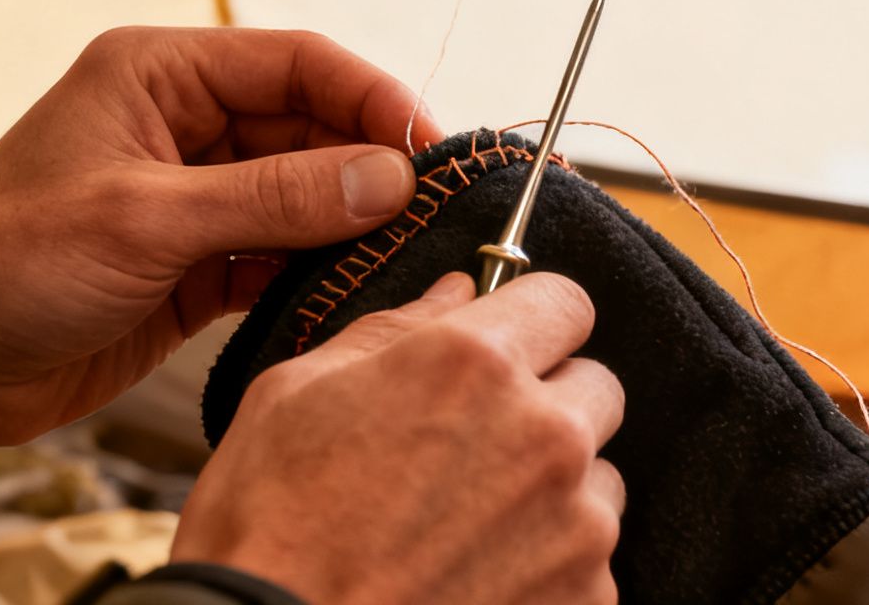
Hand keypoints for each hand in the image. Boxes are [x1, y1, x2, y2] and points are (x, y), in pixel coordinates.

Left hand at [0, 27, 443, 471]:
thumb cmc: (8, 266)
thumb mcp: (147, 220)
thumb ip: (274, 197)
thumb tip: (390, 176)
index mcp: (160, 74)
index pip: (296, 61)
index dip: (372, 96)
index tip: (432, 148)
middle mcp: (183, 123)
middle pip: (312, 126)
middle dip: (372, 165)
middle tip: (438, 213)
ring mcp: (193, 196)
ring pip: (305, 193)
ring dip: (352, 223)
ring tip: (411, 257)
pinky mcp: (195, 265)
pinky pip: (281, 254)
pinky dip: (319, 271)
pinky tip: (357, 292)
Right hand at [171, 271, 625, 604]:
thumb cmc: (267, 530)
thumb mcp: (297, 395)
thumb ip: (394, 330)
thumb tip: (453, 293)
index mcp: (475, 364)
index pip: (566, 301)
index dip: (532, 319)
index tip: (508, 344)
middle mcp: (544, 434)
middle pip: (595, 386)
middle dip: (547, 402)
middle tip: (476, 441)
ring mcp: (575, 525)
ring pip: (600, 477)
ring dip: (555, 487)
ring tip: (470, 522)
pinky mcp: (586, 598)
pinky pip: (593, 559)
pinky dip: (551, 561)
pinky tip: (479, 574)